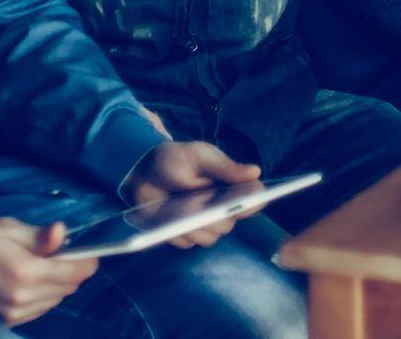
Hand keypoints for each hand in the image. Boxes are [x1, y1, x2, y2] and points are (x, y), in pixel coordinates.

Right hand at [0, 218, 95, 326]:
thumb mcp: (9, 228)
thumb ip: (40, 235)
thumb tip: (63, 232)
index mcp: (25, 273)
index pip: (76, 273)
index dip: (89, 259)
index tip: (90, 247)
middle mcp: (21, 299)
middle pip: (69, 288)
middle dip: (73, 269)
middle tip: (64, 250)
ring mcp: (11, 314)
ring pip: (55, 299)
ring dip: (59, 282)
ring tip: (44, 262)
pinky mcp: (5, 321)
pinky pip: (39, 308)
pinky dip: (44, 293)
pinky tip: (32, 277)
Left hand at [125, 141, 262, 248]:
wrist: (144, 173)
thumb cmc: (177, 160)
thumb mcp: (200, 157)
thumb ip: (225, 167)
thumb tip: (256, 172)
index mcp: (231, 186)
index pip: (253, 198)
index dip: (254, 202)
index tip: (247, 202)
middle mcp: (221, 208)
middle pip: (228, 224)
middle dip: (215, 217)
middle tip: (201, 204)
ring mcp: (202, 224)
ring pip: (209, 237)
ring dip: (195, 227)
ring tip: (180, 211)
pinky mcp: (183, 235)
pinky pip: (187, 243)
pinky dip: (178, 232)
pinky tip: (168, 218)